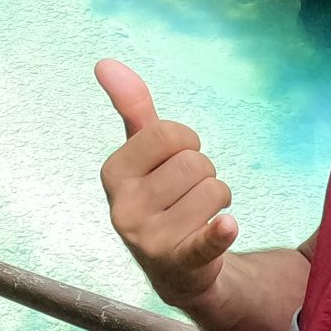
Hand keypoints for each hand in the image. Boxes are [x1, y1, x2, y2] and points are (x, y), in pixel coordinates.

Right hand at [95, 59, 239, 310]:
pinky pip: (206, 239)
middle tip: (189, 195)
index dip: (187, 143)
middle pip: (195, 163)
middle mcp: (123, 209)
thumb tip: (105, 62)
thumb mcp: (142, 153)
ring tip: (200, 216)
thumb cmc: (160, 197)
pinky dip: (219, 232)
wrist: (176, 268)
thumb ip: (131, 107)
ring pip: (214, 190)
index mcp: (112, 174)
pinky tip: (226, 226)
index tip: (177, 162)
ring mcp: (148, 240)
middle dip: (205, 174)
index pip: (168, 134)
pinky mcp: (179, 263)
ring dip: (218, 199)